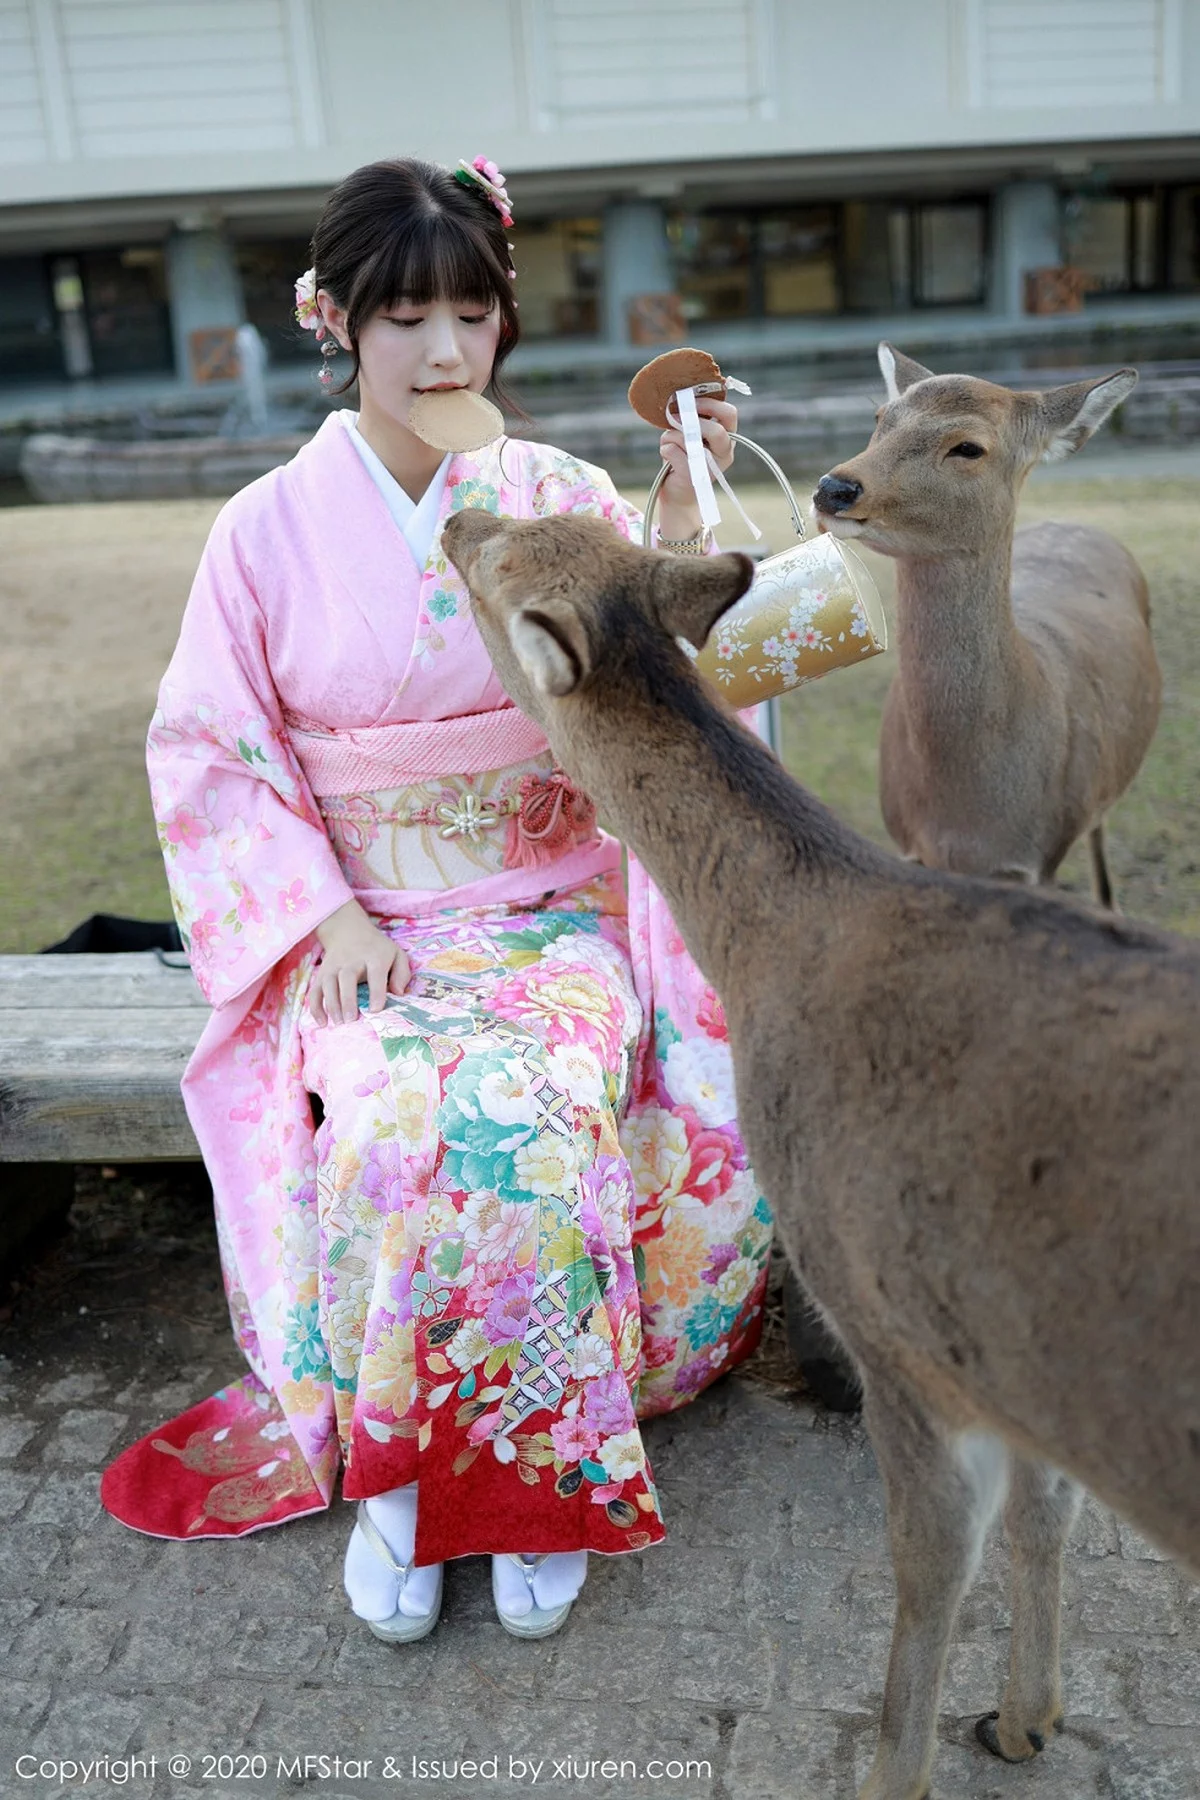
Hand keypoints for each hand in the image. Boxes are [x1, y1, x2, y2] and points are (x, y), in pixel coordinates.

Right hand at [311, 899, 409, 1025]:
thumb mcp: (396, 954)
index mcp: (374, 957)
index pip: (375, 973)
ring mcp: (334, 966)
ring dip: (331, 1004)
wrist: (348, 930)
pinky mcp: (322, 973)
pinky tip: (322, 1022)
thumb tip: (399, 994)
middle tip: (351, 1019)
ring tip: (338, 1023)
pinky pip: (315, 990)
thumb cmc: (377, 949)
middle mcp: (351, 961)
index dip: (376, 992)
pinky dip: (316, 1007)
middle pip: (347, 978)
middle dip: (348, 999)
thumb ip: (402, 973)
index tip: (375, 1010)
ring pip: (328, 984)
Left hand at [657, 396, 737, 541]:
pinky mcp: (693, 477)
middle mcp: (725, 453)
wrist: (676, 492)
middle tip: (675, 420)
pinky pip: (674, 451)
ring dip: (672, 436)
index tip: (691, 401)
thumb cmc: (682, 457)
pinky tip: (666, 455)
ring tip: (668, 443)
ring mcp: (711, 468)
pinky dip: (665, 449)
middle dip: (691, 421)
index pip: (729, 414)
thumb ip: (689, 419)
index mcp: (727, 438)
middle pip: (716, 430)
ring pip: (690, 439)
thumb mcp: (689, 434)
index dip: (710, 404)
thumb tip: (678, 404)